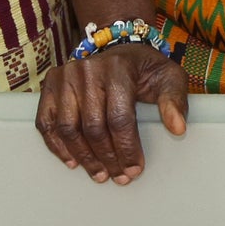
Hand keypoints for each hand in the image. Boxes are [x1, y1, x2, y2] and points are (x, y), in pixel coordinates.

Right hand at [35, 45, 189, 184]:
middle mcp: (88, 70)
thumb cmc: (144, 68)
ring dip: (83, 157)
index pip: (119, 118)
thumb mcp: (168, 76)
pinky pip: (46, 122)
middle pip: (93, 127)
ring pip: (68, 128)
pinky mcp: (51, 84)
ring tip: (99, 174)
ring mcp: (66, 76)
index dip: (127, 148)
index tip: (135, 169)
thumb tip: (178, 128)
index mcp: (118, 68)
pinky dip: (57, 146)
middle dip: (108, 158)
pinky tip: (73, 161)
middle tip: (119, 177)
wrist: (118, 48)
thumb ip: (175, 100)